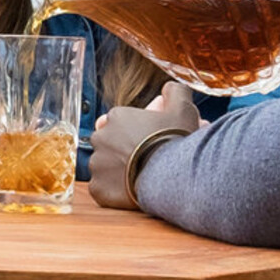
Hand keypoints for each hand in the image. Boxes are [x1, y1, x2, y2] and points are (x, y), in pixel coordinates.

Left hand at [88, 82, 203, 210]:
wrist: (170, 175)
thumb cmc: (175, 142)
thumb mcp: (182, 109)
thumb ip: (175, 92)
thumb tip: (169, 88)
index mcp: (116, 117)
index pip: (121, 121)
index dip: (136, 131)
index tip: (149, 139)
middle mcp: (100, 138)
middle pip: (110, 142)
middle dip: (124, 149)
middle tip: (145, 159)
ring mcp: (97, 164)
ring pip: (105, 166)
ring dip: (119, 170)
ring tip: (140, 176)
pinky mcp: (98, 188)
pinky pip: (104, 188)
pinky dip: (114, 191)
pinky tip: (131, 191)